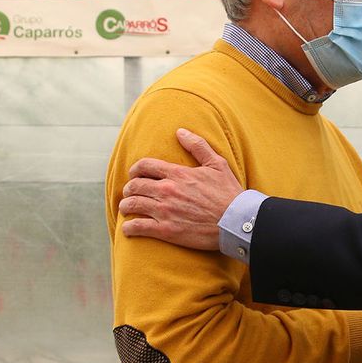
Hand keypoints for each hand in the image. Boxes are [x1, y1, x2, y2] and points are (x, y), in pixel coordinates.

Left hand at [119, 129, 244, 250]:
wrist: (237, 222)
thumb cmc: (229, 194)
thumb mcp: (217, 164)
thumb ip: (197, 146)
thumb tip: (180, 132)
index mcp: (177, 174)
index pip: (145, 166)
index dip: (135, 169)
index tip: (134, 174)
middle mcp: (167, 190)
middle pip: (135, 185)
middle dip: (128, 188)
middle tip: (129, 193)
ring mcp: (165, 211)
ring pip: (132, 205)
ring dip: (125, 206)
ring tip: (126, 209)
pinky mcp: (166, 230)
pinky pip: (138, 227)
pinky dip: (129, 227)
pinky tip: (129, 228)